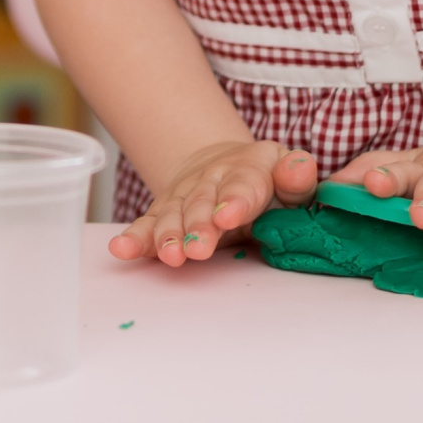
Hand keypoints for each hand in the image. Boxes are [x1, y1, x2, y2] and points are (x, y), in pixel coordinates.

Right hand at [110, 139, 319, 267]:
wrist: (230, 167)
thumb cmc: (271, 184)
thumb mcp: (292, 178)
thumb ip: (297, 178)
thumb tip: (301, 168)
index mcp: (251, 167)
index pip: (244, 183)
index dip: (235, 200)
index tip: (227, 218)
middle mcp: (213, 177)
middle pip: (204, 201)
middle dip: (199, 225)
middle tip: (197, 248)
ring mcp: (186, 194)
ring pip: (175, 214)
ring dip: (169, 235)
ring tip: (169, 255)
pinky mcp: (166, 212)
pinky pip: (150, 224)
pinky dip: (135, 238)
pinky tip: (122, 249)